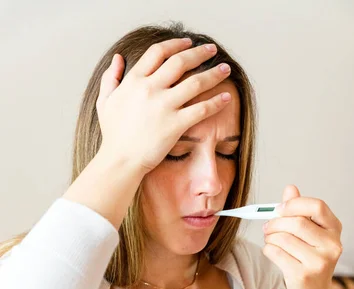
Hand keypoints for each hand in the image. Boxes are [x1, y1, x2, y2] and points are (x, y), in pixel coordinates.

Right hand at [95, 38, 231, 176]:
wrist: (120, 160)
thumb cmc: (113, 135)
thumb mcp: (105, 101)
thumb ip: (111, 77)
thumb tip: (118, 58)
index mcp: (134, 80)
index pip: (158, 52)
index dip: (176, 44)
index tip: (188, 42)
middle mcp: (150, 89)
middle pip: (180, 62)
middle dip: (199, 53)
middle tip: (212, 50)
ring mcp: (164, 106)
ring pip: (195, 82)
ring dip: (214, 73)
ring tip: (225, 69)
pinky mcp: (175, 124)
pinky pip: (201, 109)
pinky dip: (216, 102)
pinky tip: (226, 97)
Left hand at [262, 185, 342, 288]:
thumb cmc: (309, 256)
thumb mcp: (309, 232)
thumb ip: (299, 210)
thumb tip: (290, 188)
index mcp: (335, 229)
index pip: (317, 206)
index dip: (294, 205)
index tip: (280, 209)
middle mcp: (332, 245)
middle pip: (297, 223)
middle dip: (276, 223)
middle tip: (267, 227)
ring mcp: (319, 262)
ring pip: (283, 239)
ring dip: (270, 237)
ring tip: (271, 240)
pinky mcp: (303, 275)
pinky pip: (276, 253)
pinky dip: (268, 249)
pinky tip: (272, 252)